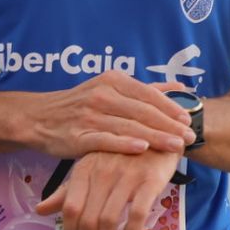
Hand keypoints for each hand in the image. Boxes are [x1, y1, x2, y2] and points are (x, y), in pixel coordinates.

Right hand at [24, 70, 194, 158]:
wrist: (38, 118)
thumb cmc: (79, 105)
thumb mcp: (110, 89)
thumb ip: (145, 89)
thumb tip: (179, 86)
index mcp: (112, 80)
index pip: (148, 93)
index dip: (171, 107)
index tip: (189, 120)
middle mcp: (102, 94)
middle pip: (143, 111)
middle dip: (169, 125)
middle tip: (190, 137)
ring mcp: (89, 115)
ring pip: (129, 126)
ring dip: (155, 137)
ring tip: (176, 146)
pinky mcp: (78, 135)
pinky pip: (106, 139)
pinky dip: (125, 143)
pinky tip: (142, 149)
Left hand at [35, 148, 181, 229]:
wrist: (160, 134)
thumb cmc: (121, 154)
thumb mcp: (91, 168)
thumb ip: (67, 191)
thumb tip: (40, 210)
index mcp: (85, 168)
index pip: (70, 207)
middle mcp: (104, 172)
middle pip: (88, 218)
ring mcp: (128, 176)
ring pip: (110, 219)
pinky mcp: (151, 180)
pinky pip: (137, 213)